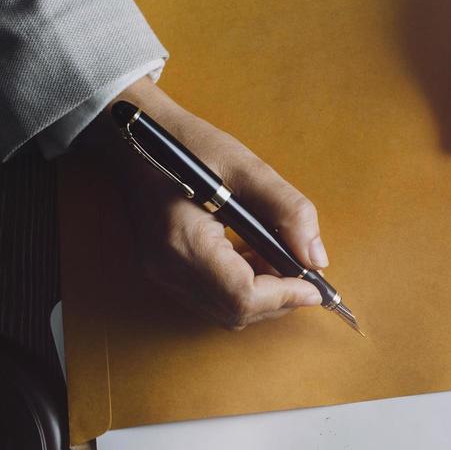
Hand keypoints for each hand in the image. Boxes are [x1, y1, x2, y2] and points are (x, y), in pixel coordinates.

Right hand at [83, 77, 327, 329]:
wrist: (133, 137)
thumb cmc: (187, 144)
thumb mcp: (247, 167)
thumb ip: (288, 212)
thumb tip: (316, 258)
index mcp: (184, 241)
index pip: (241, 296)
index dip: (285, 297)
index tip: (315, 287)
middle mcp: (168, 268)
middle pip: (235, 312)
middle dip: (278, 298)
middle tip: (303, 273)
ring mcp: (163, 273)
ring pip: (225, 310)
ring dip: (261, 294)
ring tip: (279, 258)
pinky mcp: (166, 270)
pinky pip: (211, 295)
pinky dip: (241, 286)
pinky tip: (254, 255)